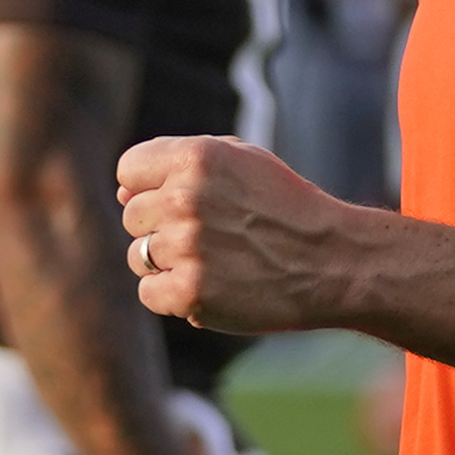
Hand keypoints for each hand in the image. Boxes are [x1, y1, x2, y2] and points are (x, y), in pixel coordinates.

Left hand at [117, 135, 363, 333]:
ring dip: (168, 263)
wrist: (333, 261)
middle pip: (132, 217)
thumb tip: (121, 193)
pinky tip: (210, 286)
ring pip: (138, 256)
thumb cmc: (285, 207)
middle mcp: (186, 198)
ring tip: (215, 261)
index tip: (179, 203)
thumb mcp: (242, 161)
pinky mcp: (191, 292)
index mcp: (197, 158)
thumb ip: (180, 163)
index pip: (128, 170)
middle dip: (161, 227)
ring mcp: (187, 246)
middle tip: (210, 236)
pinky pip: (149, 293)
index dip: (148, 188)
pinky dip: (173, 296)